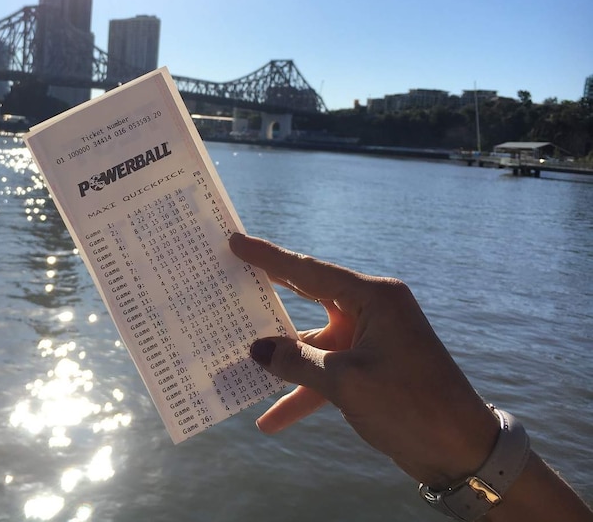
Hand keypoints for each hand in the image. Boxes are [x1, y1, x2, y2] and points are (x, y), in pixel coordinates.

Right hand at [229, 233, 498, 487]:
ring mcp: (370, 340)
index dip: (268, 258)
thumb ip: (296, 362)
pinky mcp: (369, 368)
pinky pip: (325, 372)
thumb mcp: (346, 383)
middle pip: (307, 297)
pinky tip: (270, 418)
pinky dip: (302, 391)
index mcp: (373, 299)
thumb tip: (256, 349)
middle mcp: (371, 311)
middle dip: (269, 296)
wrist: (461, 451)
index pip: (308, 271)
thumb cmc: (409, 406)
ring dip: (282, 362)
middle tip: (231, 278)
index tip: (235, 242)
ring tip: (235, 362)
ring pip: (312, 343)